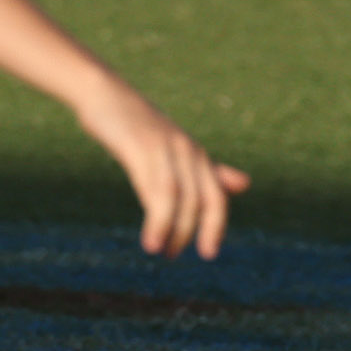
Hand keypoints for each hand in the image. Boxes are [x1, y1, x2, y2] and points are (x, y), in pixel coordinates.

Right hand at [75, 76, 249, 259]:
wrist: (105, 95)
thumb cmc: (138, 128)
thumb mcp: (176, 151)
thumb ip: (209, 172)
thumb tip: (245, 184)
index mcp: (196, 155)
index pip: (216, 197)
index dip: (216, 226)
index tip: (208, 253)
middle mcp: (187, 150)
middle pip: (201, 199)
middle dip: (191, 232)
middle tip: (171, 256)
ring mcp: (166, 147)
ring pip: (180, 196)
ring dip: (175, 229)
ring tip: (162, 252)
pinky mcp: (141, 146)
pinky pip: (156, 188)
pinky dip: (157, 218)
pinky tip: (150, 239)